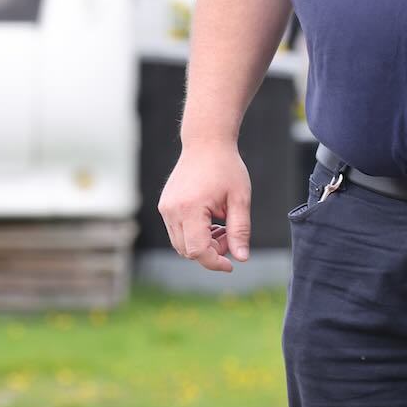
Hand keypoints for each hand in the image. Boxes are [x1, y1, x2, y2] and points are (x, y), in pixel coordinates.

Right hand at [158, 143, 251, 273]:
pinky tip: (211, 221)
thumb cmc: (226, 168)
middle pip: (187, 250)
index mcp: (190, 208)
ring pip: (180, 244)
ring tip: (222, 227)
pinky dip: (194, 234)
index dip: (214, 262)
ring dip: (202, 244)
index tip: (231, 264)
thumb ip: (240, 230)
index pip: (197, 250)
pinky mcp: (165, 206)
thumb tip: (242, 258)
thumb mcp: (240, 199)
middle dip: (211, 252)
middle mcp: (172, 210)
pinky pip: (177, 232)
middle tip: (230, 236)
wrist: (206, 142)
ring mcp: (165, 208)